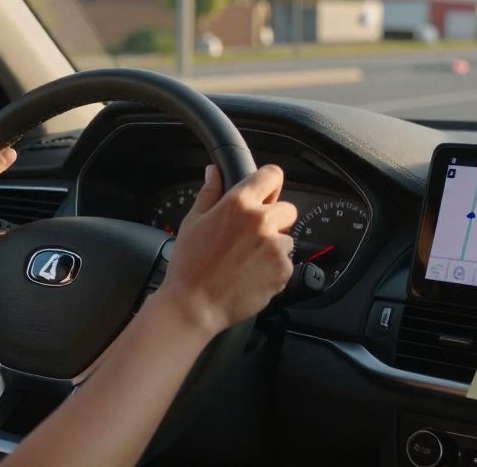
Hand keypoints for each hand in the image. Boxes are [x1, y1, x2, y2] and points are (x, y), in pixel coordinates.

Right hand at [155, 164, 296, 335]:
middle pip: (287, 208)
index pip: (271, 175)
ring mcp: (275, 247)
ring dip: (274, 246)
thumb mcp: (193, 222)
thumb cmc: (189, 265)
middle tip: (251, 235)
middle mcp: (261, 221)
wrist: (195, 305)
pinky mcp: (283, 270)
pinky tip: (251, 274)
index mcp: (238, 204)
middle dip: (274, 218)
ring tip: (247, 260)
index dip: (269, 183)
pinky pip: (286, 262)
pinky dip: (274, 268)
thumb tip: (214, 172)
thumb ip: (209, 193)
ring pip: (287, 238)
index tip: (265, 192)